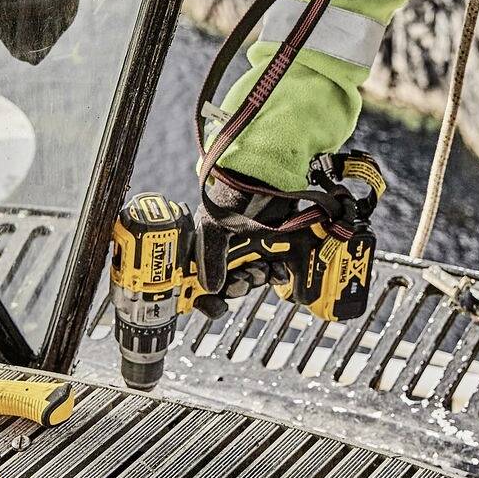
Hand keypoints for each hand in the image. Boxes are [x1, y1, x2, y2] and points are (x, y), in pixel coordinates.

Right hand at [189, 167, 300, 315]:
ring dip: (256, 280)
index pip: (200, 280)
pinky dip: (277, 274)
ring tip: (261, 270)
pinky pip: (275, 268)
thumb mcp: (214, 224)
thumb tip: (209, 289)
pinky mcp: (275, 243)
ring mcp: (252, 245)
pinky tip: (278, 271)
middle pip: (229, 282)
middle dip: (237, 287)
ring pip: (253, 277)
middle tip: (244, 280)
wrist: (270, 171)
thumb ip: (210, 258)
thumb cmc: (235, 190)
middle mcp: (228, 246)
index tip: (212, 306)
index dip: (204, 298)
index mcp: (207, 243)